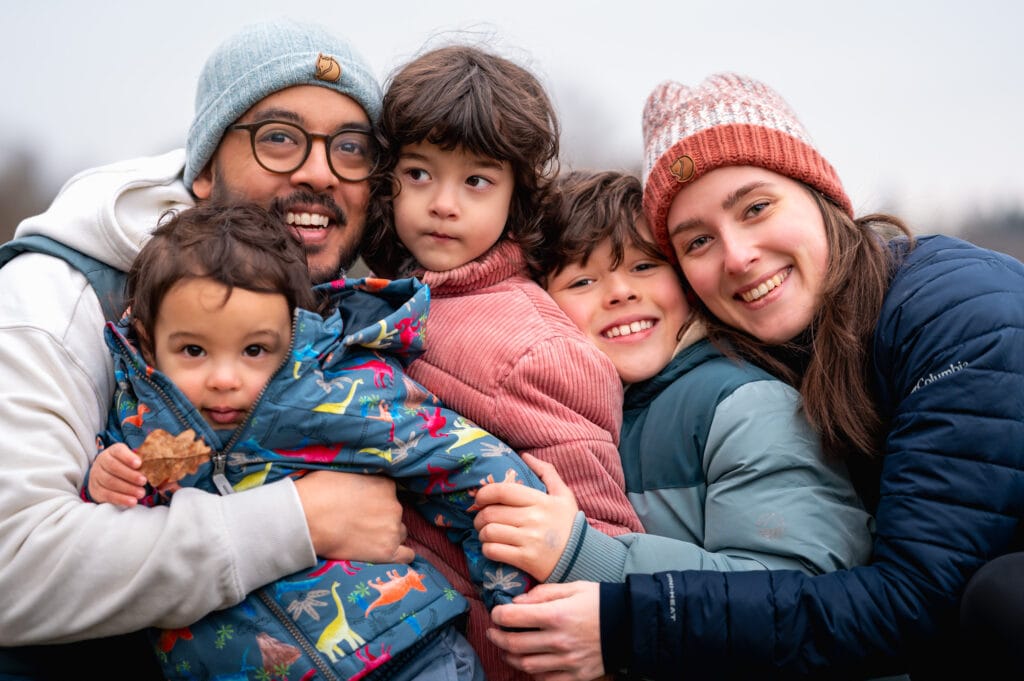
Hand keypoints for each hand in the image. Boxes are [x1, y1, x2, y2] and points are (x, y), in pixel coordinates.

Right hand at [88, 443, 146, 505]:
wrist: (106, 476)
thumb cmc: (126, 466)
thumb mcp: (132, 460)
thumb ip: (141, 461)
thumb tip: (157, 464)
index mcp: (112, 451)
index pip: (118, 451)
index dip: (128, 457)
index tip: (139, 464)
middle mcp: (101, 462)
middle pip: (113, 467)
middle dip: (130, 475)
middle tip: (144, 481)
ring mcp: (96, 476)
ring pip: (110, 482)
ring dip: (127, 488)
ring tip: (141, 493)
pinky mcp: (95, 490)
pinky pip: (107, 495)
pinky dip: (121, 499)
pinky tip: (132, 501)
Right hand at [294, 471, 412, 563]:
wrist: (306, 519)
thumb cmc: (318, 492)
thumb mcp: (344, 473)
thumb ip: (360, 479)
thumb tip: (357, 485)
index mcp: (385, 484)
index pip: (388, 493)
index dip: (375, 500)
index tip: (362, 506)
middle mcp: (394, 506)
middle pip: (394, 514)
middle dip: (380, 518)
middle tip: (359, 523)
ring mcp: (392, 529)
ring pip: (399, 533)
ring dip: (387, 535)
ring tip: (366, 539)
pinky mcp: (387, 552)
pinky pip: (406, 556)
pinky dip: (399, 555)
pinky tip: (387, 554)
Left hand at [474, 453, 579, 580]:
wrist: (582, 557)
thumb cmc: (569, 524)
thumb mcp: (563, 495)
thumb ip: (546, 472)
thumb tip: (524, 455)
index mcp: (540, 501)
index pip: (502, 491)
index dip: (484, 493)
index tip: (480, 499)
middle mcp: (534, 519)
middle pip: (491, 513)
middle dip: (479, 516)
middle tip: (481, 519)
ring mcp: (529, 540)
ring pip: (489, 532)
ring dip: (482, 533)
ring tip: (486, 533)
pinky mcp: (525, 559)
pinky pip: (493, 551)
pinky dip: (487, 548)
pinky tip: (492, 547)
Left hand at [488, 581, 603, 679]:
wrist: (631, 625)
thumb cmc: (601, 602)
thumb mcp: (572, 588)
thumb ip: (543, 594)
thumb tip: (517, 602)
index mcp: (557, 615)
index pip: (513, 617)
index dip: (498, 614)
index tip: (496, 612)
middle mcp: (559, 641)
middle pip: (514, 644)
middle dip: (498, 637)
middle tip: (493, 632)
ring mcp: (567, 661)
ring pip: (526, 664)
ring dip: (510, 656)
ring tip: (507, 647)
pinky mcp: (576, 676)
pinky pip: (545, 680)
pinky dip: (532, 673)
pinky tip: (529, 662)